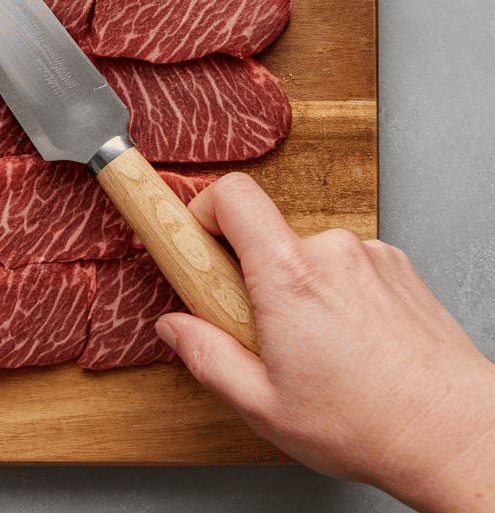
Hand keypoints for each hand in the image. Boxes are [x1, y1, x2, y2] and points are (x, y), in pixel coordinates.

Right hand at [158, 173, 494, 512]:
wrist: (456, 435)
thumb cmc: (367, 425)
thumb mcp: (262, 404)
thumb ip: (205, 356)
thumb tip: (173, 328)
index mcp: (289, 278)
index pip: (234, 195)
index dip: (204, 212)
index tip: (196, 244)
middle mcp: (331, 253)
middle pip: (265, 235)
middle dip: (251, 275)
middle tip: (261, 330)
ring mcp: (371, 256)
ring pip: (306, 255)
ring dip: (297, 289)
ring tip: (315, 348)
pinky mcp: (399, 268)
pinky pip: (345, 266)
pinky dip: (335, 294)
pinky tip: (349, 343)